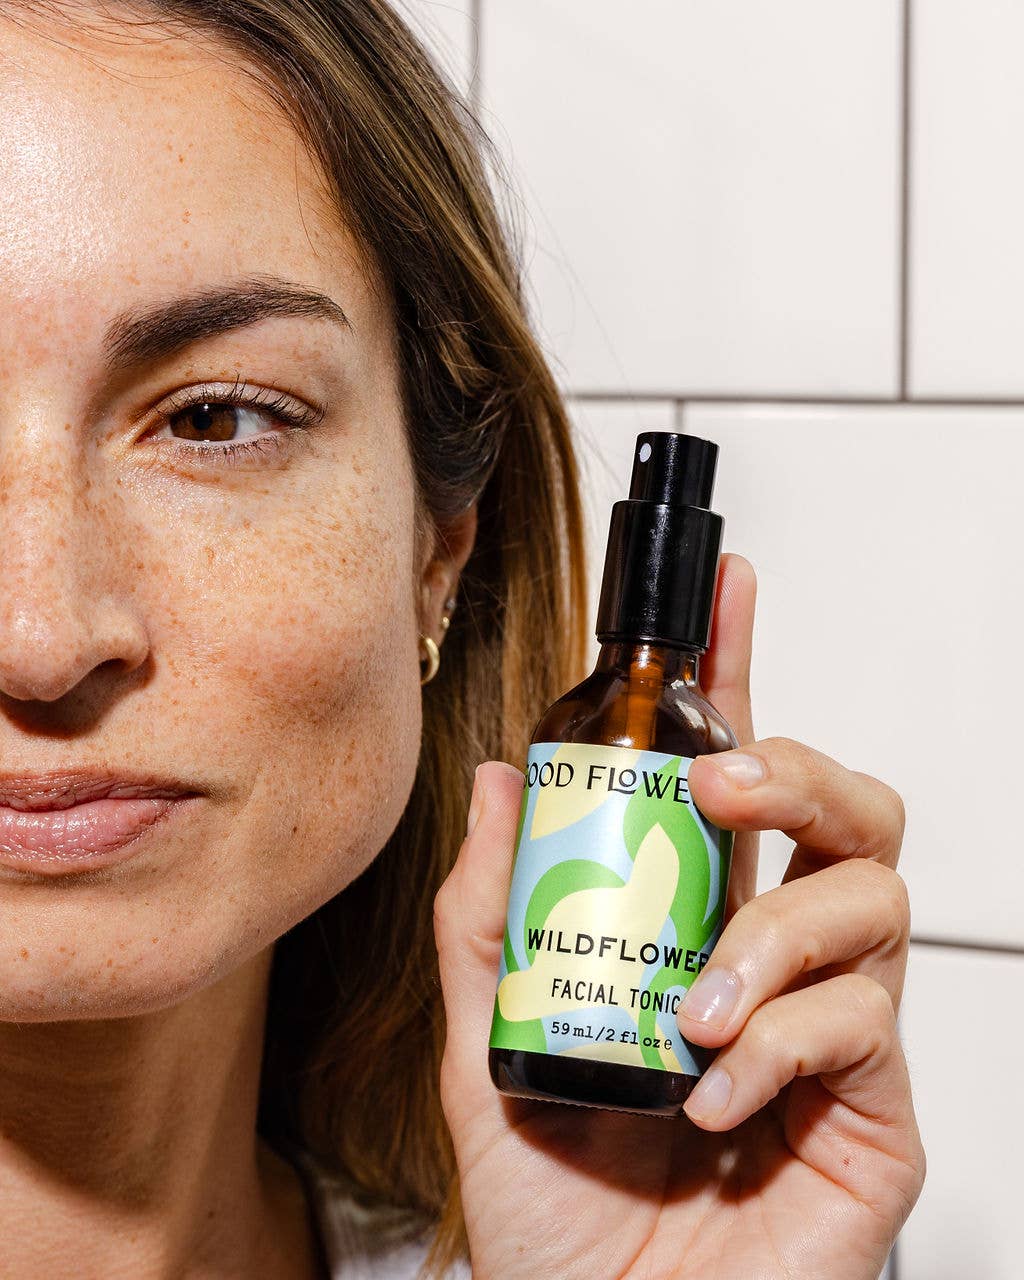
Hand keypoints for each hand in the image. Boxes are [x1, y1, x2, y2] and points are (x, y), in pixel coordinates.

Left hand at [433, 553, 925, 1278]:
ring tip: (697, 1008)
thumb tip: (497, 780)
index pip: (737, 777)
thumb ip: (486, 915)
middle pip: (850, 811)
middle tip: (722, 786)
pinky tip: (713, 1098)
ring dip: (777, 935)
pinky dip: (781, 1044)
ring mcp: (836, 1031)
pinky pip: (862, 1028)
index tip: (728, 595)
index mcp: (695, 926)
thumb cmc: (553, 1212)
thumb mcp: (484, 1045)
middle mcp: (778, 959)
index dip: (741, 677)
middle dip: (797, 769)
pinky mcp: (876, 1113)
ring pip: (872, 903)